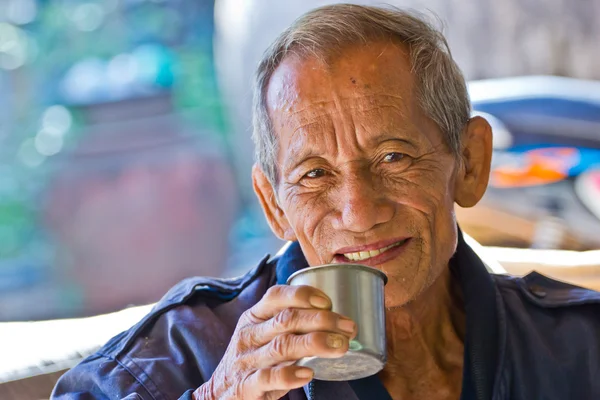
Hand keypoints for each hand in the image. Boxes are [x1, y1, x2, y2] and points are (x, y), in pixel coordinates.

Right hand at [193, 284, 356, 399]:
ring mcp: (247, 361)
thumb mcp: (260, 334)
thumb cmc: (250, 360)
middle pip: (287, 319)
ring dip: (315, 343)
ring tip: (340, 346)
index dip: (303, 294)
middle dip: (322, 320)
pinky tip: (309, 373)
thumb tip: (332, 314)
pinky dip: (290, 375)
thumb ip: (286, 324)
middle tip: (348, 327)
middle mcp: (250, 335)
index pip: (276, 295)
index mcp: (253, 318)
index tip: (328, 302)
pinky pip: (269, 378)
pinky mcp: (247, 387)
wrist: (218, 394)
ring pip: (283, 346)